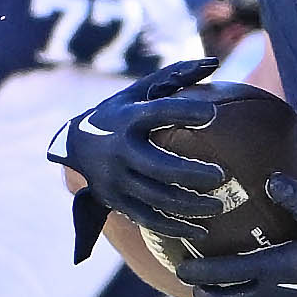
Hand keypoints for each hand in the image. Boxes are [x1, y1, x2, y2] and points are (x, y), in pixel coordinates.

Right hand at [48, 57, 227, 257]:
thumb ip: (175, 76)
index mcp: (127, 117)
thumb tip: (213, 63)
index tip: (211, 114)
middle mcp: (119, 150)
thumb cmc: (120, 111)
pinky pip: (149, 219)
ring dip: (190, 205)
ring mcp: (116, 180)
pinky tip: (202, 232)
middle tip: (222, 175)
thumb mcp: (138, 90)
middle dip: (191, 173)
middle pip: (158, 166)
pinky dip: (176, 228)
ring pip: (156, 198)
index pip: (158, 113)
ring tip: (221, 205)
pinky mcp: (117, 202)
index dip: (184, 112)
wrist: (74, 143)